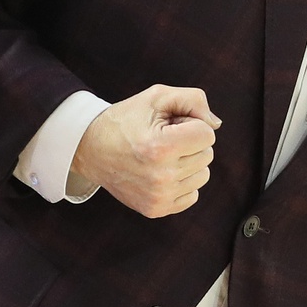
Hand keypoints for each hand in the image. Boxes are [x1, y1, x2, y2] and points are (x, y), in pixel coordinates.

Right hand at [72, 85, 219, 217]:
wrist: (91, 149)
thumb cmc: (127, 120)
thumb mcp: (157, 97)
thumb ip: (194, 100)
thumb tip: (216, 125)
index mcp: (161, 147)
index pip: (207, 135)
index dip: (191, 124)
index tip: (169, 124)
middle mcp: (161, 176)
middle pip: (207, 155)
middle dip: (189, 142)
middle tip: (161, 138)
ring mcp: (158, 197)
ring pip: (202, 175)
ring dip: (187, 162)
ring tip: (160, 155)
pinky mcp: (155, 210)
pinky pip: (192, 195)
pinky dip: (182, 182)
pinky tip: (160, 172)